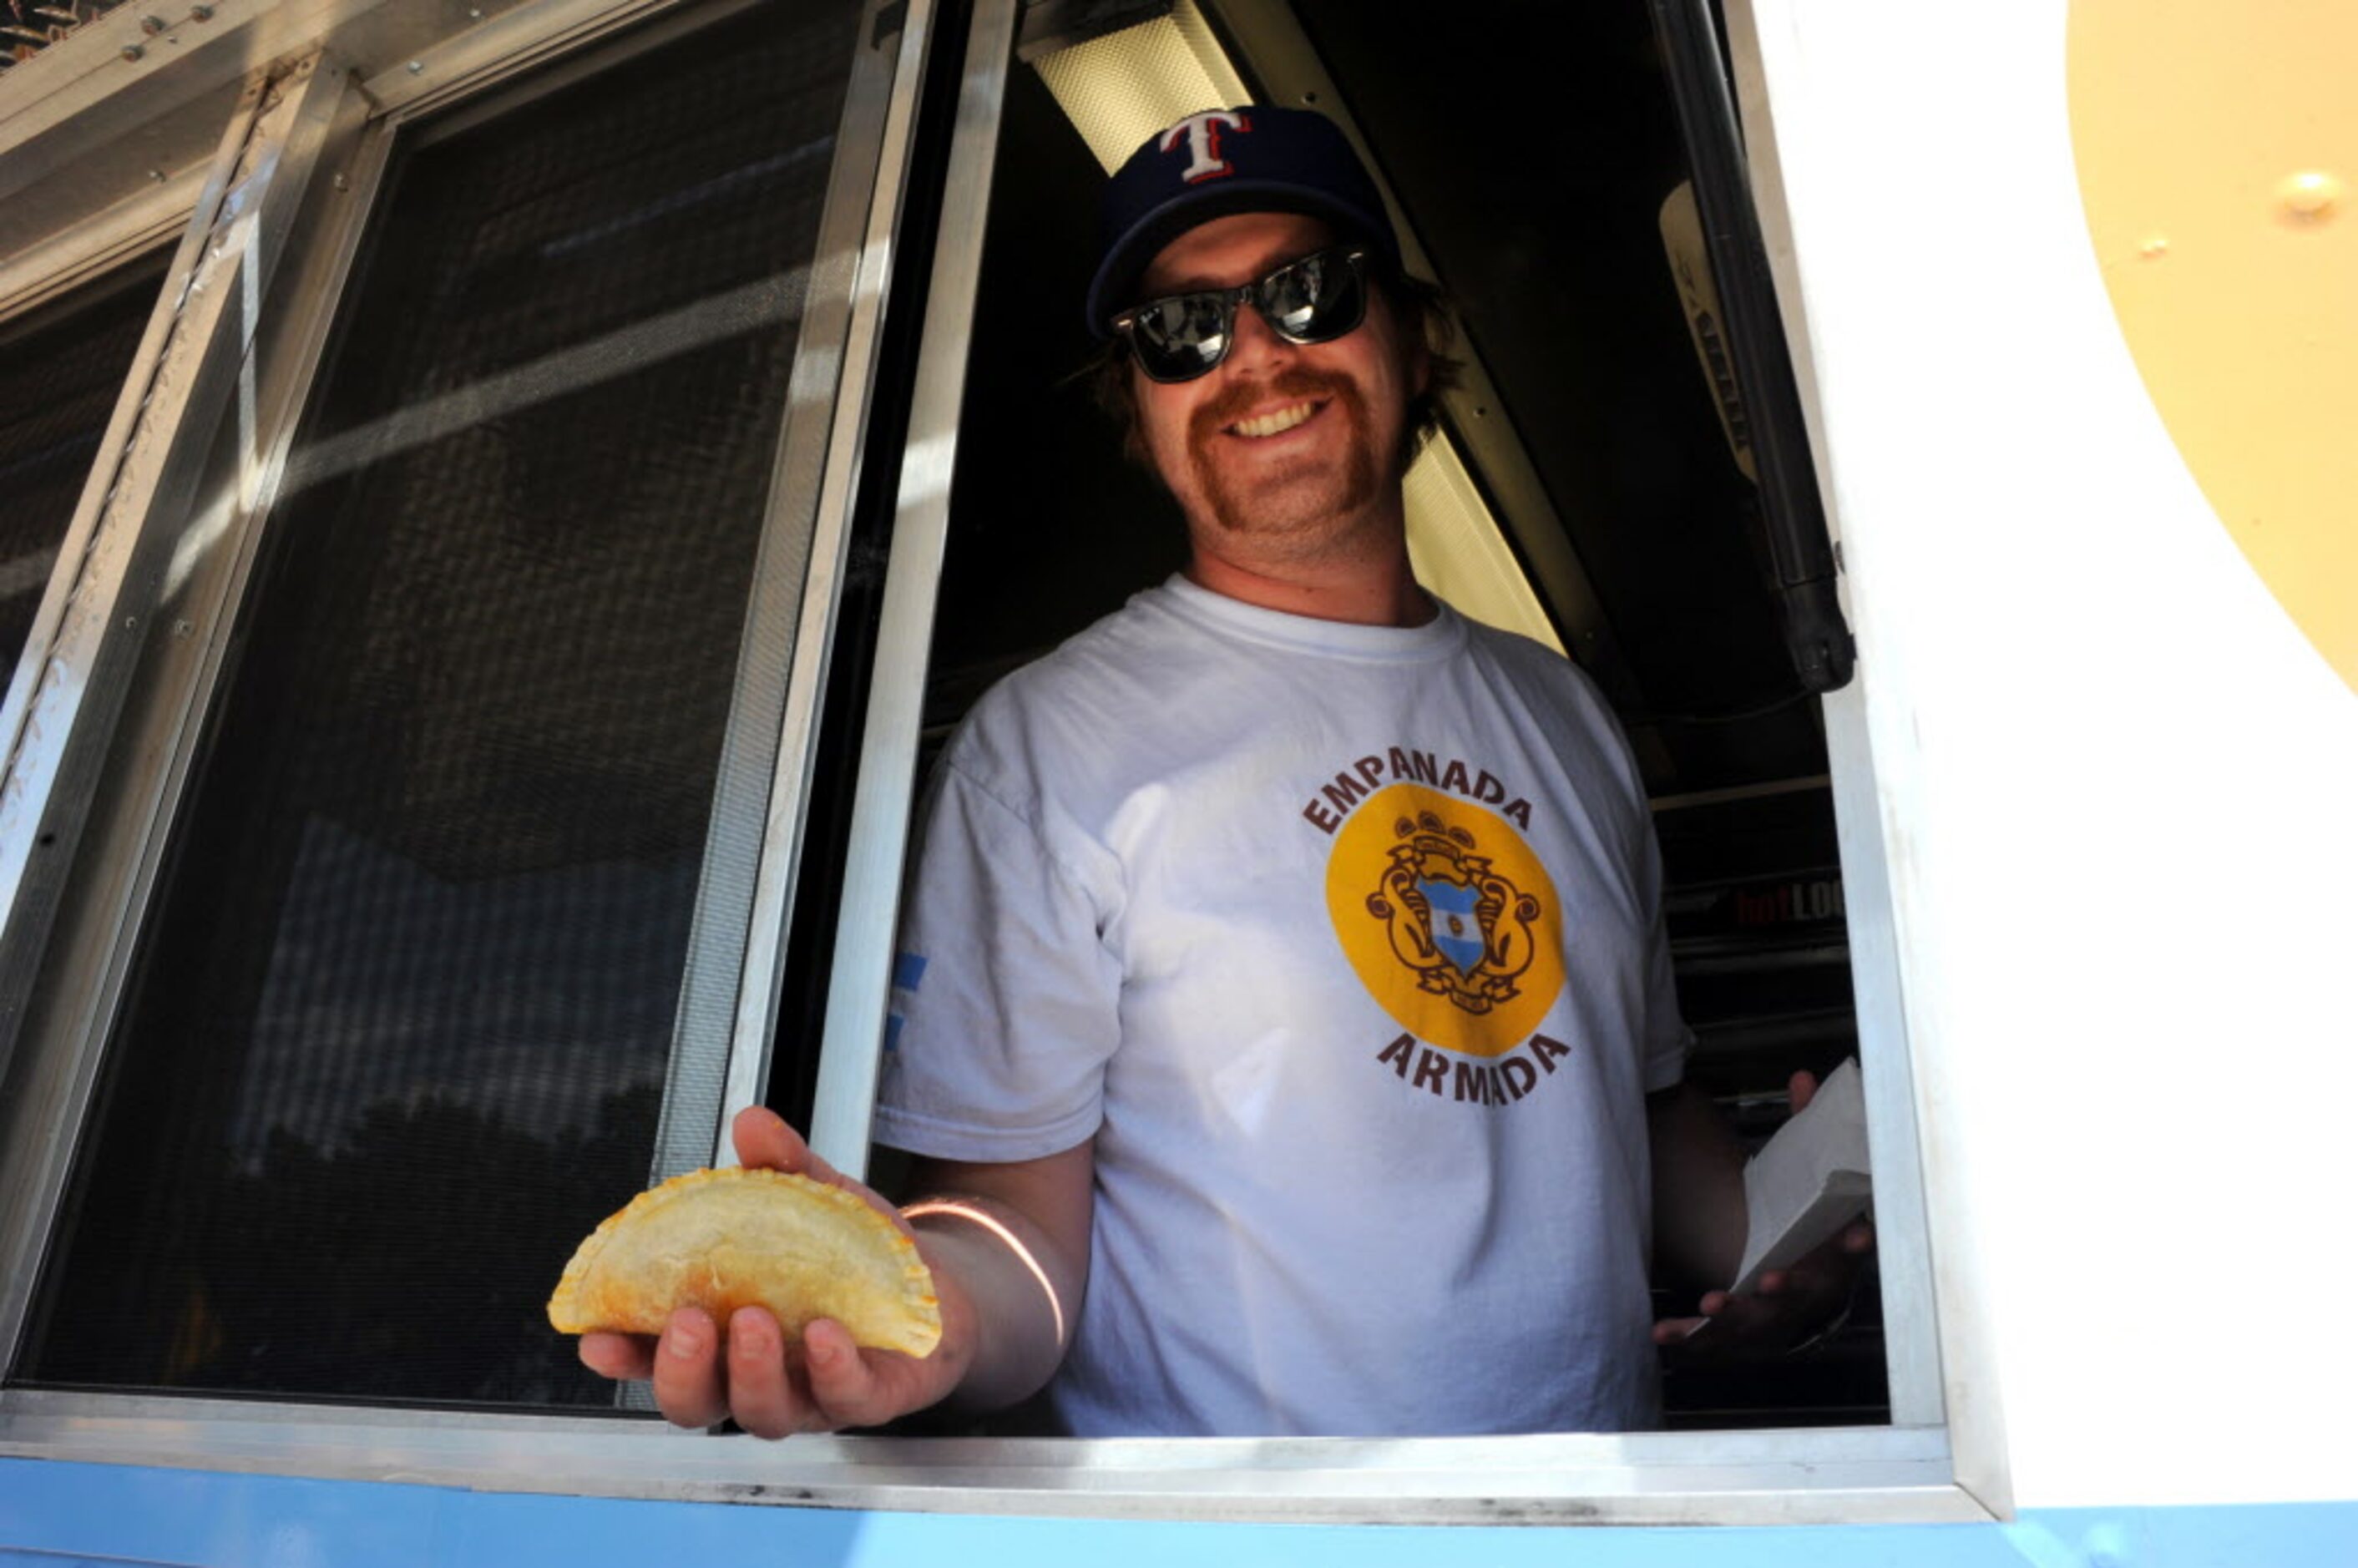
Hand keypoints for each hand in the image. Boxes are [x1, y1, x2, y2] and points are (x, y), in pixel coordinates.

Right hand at [576, 1107, 972, 1436]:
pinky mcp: (867, 1398)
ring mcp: (810, 1395)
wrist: (939, 1288)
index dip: (626, 1354)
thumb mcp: (816, 1200)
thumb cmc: (857, 1256)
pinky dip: (829, 1369)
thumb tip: (751, 1121)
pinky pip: (842, 1398)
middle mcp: (757, 1376)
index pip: (658, 1356)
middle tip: (688, 1322)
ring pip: (763, 1412)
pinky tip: (824, 1335)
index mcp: (724, 1334)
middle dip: (682, 1370)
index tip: (598, 1336)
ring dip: (750, 1371)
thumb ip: (782, 1165)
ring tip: (753, 1319)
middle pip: (698, 1403)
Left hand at [1650, 1070, 1875, 1359]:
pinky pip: (1713, 1341)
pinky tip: (1660, 1332)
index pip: (1851, 1247)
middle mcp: (1807, 1290)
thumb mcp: (1809, 1176)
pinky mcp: (1736, 1334)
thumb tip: (1802, 1078)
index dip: (1855, 1242)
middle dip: (1789, 1287)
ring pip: (1758, 1323)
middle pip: (1805, 1293)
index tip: (1856, 1236)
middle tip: (1771, 1278)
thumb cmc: (1802, 1223)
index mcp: (1831, 1252)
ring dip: (1737, 1315)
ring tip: (1712, 1301)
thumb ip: (1807, 1128)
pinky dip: (1688, 1338)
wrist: (1791, 1281)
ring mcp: (1773, 1317)